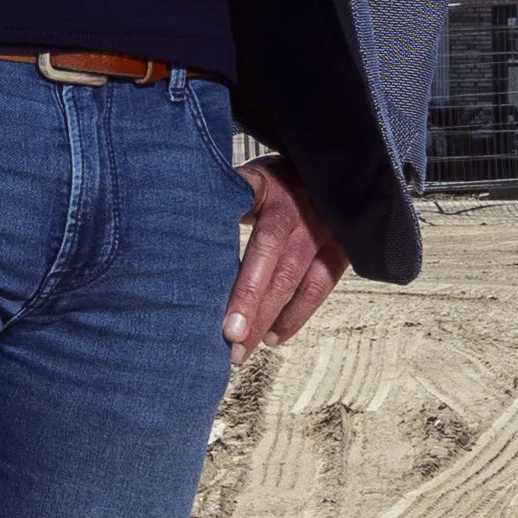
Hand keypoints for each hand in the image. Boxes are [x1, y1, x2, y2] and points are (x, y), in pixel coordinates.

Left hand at [222, 159, 335, 351]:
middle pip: (272, 266)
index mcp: (270, 190)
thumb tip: (176, 218)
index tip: (222, 300)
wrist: (333, 167)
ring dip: (268, 319)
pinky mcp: (341, 249)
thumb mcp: (251, 174)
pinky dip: (295, 316)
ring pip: (295, 282)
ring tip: (242, 350)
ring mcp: (322, 232)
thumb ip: (223, 195)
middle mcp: (298, 212)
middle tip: (227, 342)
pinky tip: (272, 337)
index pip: (251, 235)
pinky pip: (319, 288)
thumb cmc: (278, 177)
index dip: (240, 273)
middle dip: (249, 306)